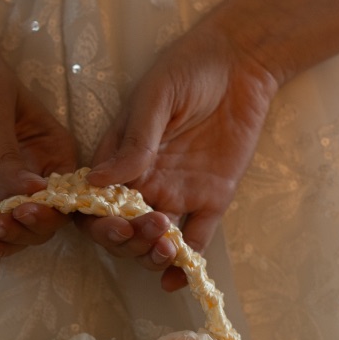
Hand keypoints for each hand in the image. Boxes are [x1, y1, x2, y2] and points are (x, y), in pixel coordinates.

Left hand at [0, 6, 76, 292]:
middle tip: (3, 225)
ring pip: (15, 232)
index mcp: (55, 152)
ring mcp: (3, 189)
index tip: (32, 212)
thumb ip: (7, 156)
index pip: (67, 194)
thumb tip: (33, 195)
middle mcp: (36, 177)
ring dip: (5, 245)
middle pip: (43, 221)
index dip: (55, 211)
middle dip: (26, 230)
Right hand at [83, 17, 278, 289]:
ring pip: (155, 240)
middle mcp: (144, 183)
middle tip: (146, 231)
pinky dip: (186, 264)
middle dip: (128, 242)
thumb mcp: (156, 96)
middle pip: (124, 230)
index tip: (111, 224)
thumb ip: (134, 142)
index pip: (95, 203)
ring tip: (165, 248)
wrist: (243, 61)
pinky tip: (178, 279)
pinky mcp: (212, 199)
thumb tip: (96, 182)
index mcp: (119, 159)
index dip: (96, 221)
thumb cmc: (189, 67)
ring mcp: (177, 194)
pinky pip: (197, 240)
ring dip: (153, 254)